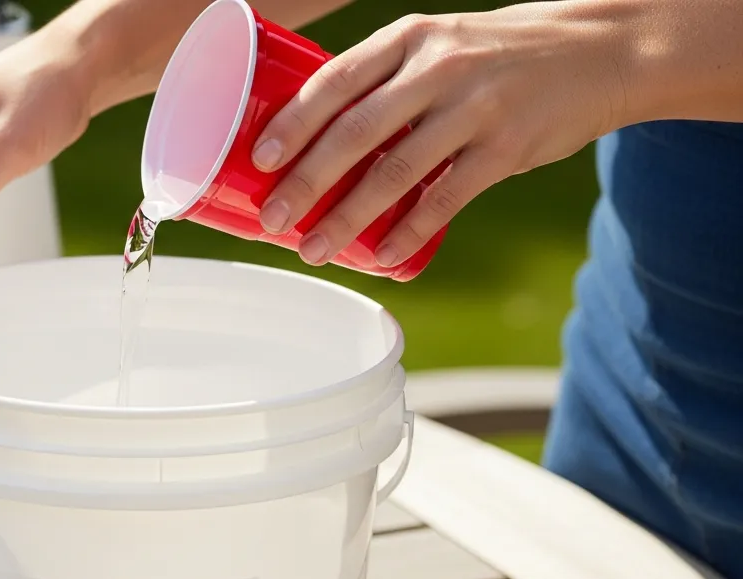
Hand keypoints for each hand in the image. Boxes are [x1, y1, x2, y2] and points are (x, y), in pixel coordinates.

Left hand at [251, 2, 633, 267]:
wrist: (602, 50)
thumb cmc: (498, 55)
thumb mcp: (440, 44)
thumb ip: (386, 82)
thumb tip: (316, 141)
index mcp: (410, 38)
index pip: (336, 78)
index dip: (294, 121)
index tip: (260, 158)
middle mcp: (438, 67)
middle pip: (355, 131)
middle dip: (306, 181)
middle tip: (273, 220)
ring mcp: (476, 107)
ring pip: (395, 172)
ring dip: (347, 217)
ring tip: (314, 248)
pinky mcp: (508, 147)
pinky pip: (447, 197)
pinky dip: (409, 231)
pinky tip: (383, 256)